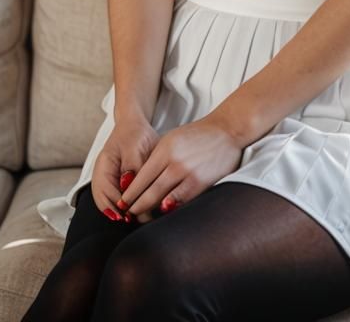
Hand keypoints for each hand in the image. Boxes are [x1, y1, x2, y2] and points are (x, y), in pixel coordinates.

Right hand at [91, 110, 161, 223]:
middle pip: (103, 202)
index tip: (132, 215)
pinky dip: (124, 207)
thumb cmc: (135, 134)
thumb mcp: (136, 146)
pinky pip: (116, 199)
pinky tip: (137, 212)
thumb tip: (127, 186)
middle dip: (117, 214)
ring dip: (121, 213)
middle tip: (136, 222)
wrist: (134, 125)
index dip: (118, 206)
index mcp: (103, 166)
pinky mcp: (116, 183)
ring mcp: (107, 180)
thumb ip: (132, 166)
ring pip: (109, 203)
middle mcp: (102, 176)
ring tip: (137, 220)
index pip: (105, 192)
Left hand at [117, 115, 243, 217]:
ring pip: (163, 199)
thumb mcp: (171, 139)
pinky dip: (171, 208)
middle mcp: (174, 162)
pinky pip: (182, 201)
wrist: (226, 131)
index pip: (141, 177)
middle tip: (128, 215)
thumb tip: (140, 179)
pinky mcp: (201, 183)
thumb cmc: (197, 135)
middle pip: (149, 191)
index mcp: (164, 150)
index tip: (122, 203)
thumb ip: (156, 158)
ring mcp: (188, 173)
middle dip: (136, 206)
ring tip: (142, 218)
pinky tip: (164, 213)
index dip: (130, 193)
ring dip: (151, 210)